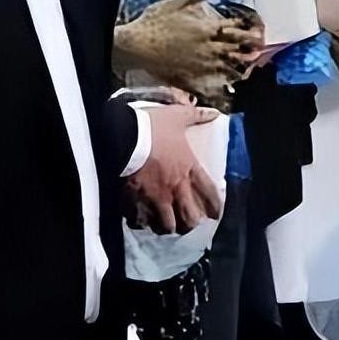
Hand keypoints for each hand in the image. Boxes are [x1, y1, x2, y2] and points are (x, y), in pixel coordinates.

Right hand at [114, 0, 263, 100]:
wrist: (134, 46)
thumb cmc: (152, 23)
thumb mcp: (173, 3)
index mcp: (206, 28)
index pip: (234, 28)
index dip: (248, 28)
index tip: (257, 29)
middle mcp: (208, 47)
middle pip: (237, 47)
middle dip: (251, 47)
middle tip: (260, 47)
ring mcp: (201, 64)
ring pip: (229, 66)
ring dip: (242, 64)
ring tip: (252, 65)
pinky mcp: (191, 77)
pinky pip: (211, 82)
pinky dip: (223, 82)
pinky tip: (231, 83)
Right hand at [125, 104, 222, 233]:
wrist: (123, 136)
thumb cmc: (153, 126)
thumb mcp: (178, 116)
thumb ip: (196, 116)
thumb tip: (214, 113)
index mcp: (189, 169)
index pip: (210, 194)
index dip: (215, 207)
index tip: (215, 214)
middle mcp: (175, 188)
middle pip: (190, 218)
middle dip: (191, 223)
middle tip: (188, 222)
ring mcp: (155, 199)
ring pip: (167, 226)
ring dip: (168, 226)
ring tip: (166, 225)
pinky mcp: (134, 203)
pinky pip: (141, 222)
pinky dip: (142, 223)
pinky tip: (142, 219)